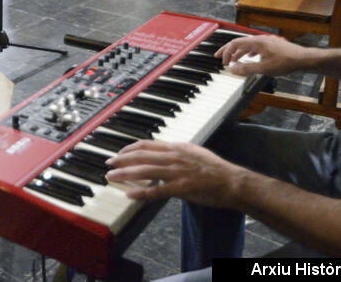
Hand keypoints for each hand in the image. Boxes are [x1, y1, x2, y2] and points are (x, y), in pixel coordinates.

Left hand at [104, 140, 242, 208]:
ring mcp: (177, 172)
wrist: (232, 181)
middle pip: (141, 156)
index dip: (129, 148)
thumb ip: (176, 153)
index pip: (146, 145)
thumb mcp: (194, 152)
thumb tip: (163, 153)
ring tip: (111, 177)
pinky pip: (157, 190)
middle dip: (121, 159)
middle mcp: (174, 157)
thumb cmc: (215, 169)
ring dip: (125, 174)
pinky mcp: (182, 188)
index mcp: (176, 148)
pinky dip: (141, 192)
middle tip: (108, 164)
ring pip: (144, 171)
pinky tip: (130, 195)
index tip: (118, 153)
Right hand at [215, 34, 313, 76]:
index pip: (234, 44)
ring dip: (239, 53)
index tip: (223, 62)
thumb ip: (246, 68)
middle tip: (220, 58)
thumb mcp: (263, 68)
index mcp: (256, 42)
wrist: (304, 59)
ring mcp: (267, 41)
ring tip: (234, 60)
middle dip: (229, 51)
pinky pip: (256, 46)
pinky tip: (250, 58)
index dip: (226, 53)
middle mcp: (260, 39)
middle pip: (239, 43)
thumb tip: (232, 69)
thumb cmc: (286, 62)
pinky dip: (248, 52)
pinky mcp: (272, 45)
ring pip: (248, 45)